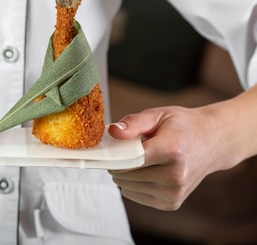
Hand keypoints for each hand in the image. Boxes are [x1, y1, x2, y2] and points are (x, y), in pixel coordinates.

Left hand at [108, 105, 230, 210]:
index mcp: (172, 151)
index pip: (130, 160)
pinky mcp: (171, 203)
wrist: (213, 142)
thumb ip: (134, 122)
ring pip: (128, 187)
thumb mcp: (159, 115)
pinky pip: (135, 195)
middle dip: (117, 163)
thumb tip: (113, 132)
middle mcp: (175, 176)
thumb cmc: (183, 126)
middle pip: (127, 175)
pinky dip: (132, 184)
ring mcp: (175, 192)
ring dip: (124, 174)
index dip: (114, 156)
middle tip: (123, 150)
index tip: (105, 150)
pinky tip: (144, 171)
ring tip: (139, 159)